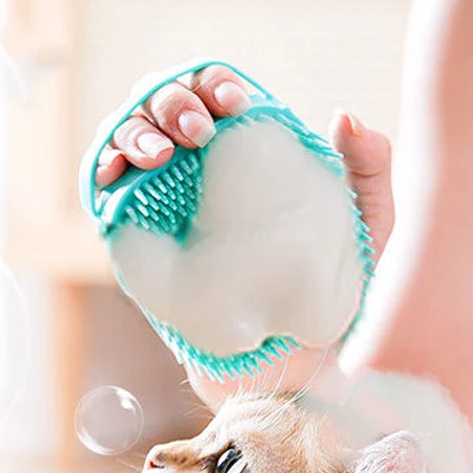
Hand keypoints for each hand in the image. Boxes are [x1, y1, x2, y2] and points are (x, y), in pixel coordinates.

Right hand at [95, 65, 393, 408]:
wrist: (300, 387)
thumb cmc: (340, 315)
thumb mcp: (370, 242)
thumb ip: (371, 180)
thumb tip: (343, 115)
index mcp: (254, 171)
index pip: (218, 104)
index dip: (213, 85)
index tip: (233, 103)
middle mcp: (208, 187)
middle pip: (169, 115)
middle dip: (171, 102)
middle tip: (196, 131)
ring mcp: (172, 219)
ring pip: (131, 147)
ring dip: (133, 131)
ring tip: (158, 153)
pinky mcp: (145, 257)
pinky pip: (109, 203)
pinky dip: (101, 175)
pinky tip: (115, 175)